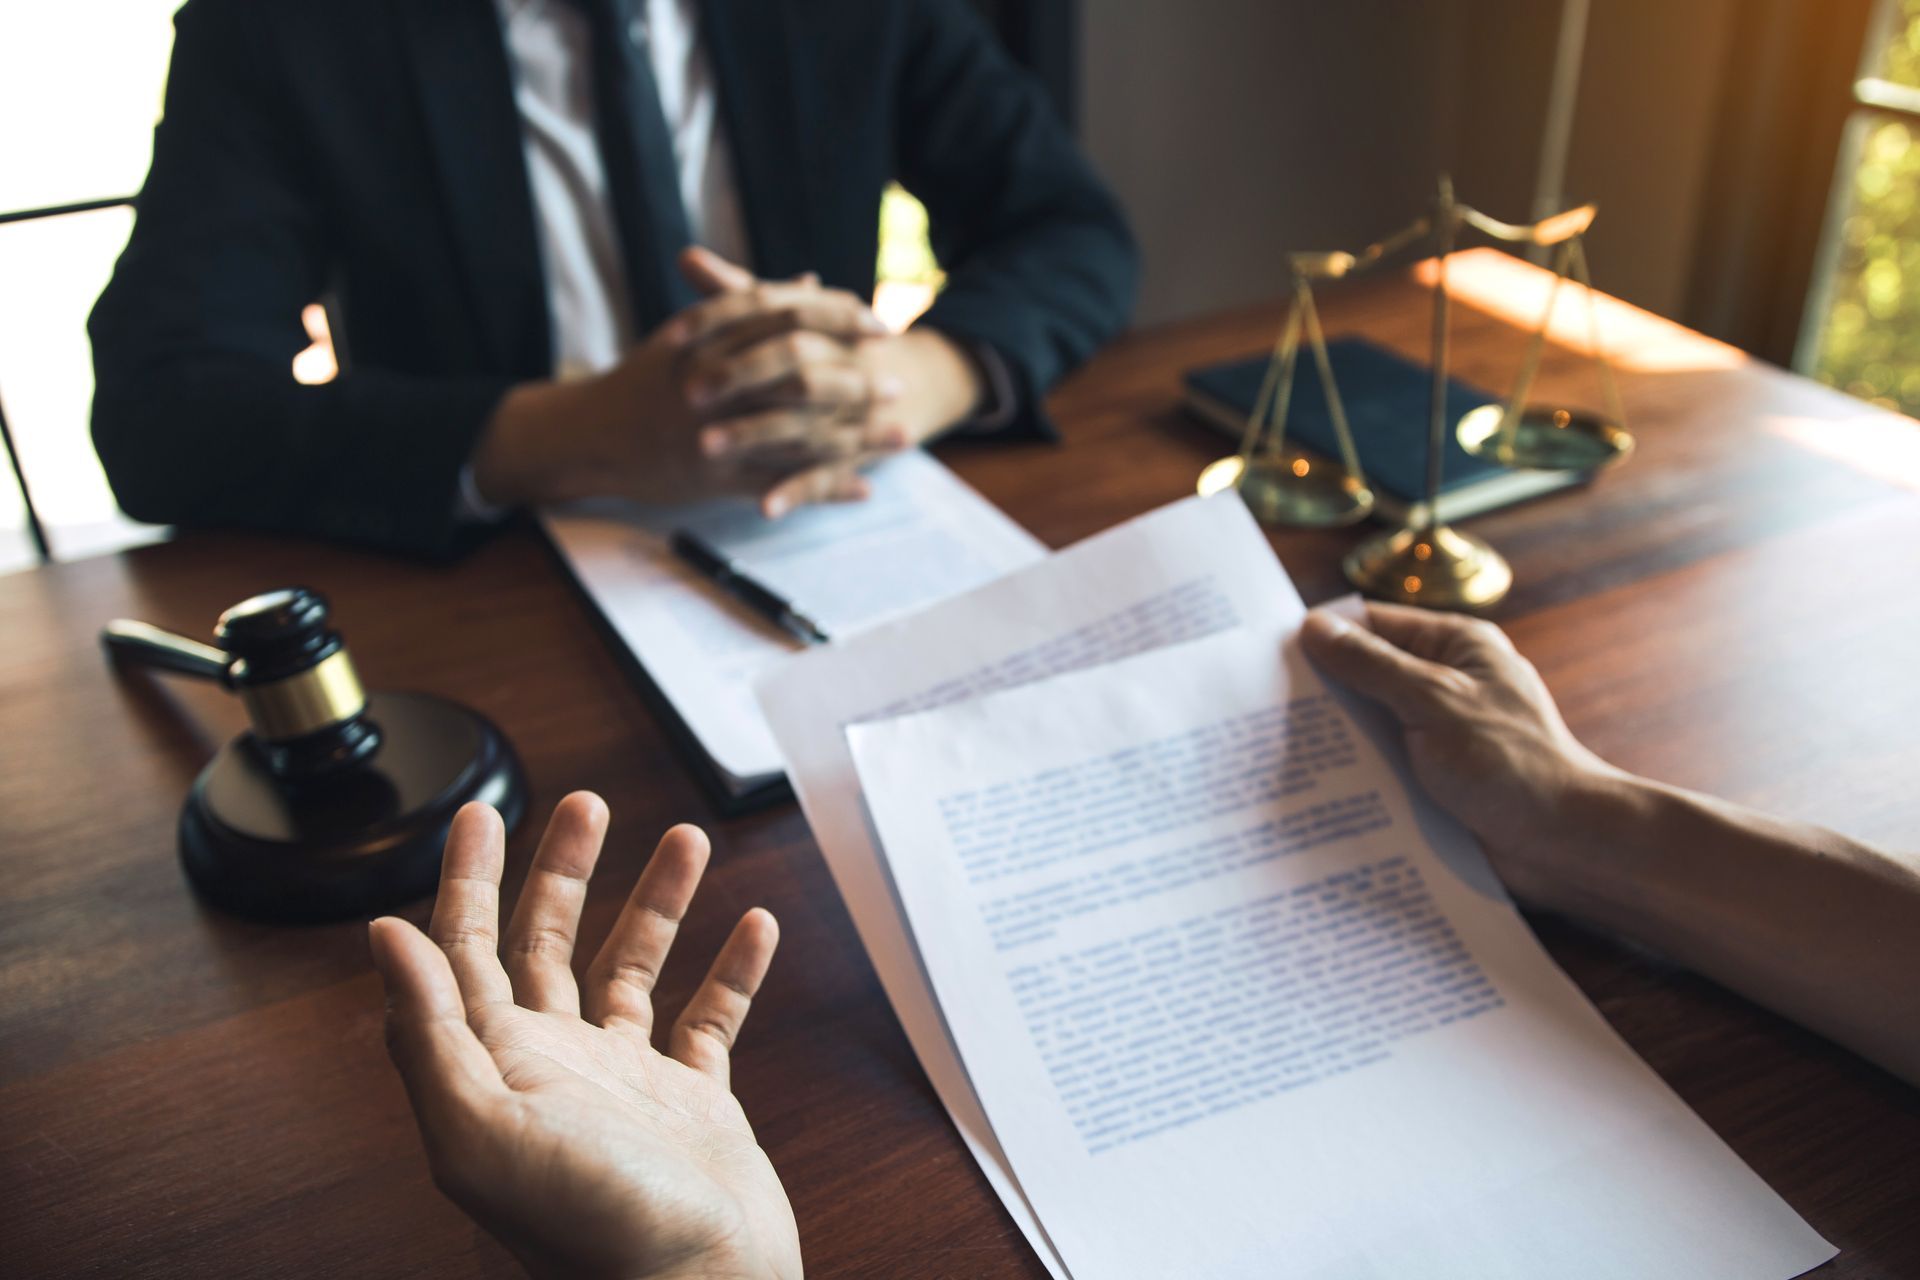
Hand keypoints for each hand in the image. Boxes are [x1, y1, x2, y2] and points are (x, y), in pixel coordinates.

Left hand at [370, 794, 799, 1279]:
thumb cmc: (593, 1236)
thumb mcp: (484, 1132)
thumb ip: (429, 1032)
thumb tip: (384, 935)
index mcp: (497, 1067)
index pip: (465, 951)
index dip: (467, 879)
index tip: (480, 812)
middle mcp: (556, 1068)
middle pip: (548, 944)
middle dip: (564, 869)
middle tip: (585, 805)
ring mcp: (627, 1087)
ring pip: (635, 969)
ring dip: (656, 901)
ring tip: (686, 838)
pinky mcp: (693, 1110)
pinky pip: (711, 1022)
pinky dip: (733, 970)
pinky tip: (753, 924)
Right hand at [474, 248, 983, 517]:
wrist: (589, 432)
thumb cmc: (647, 379)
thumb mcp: (697, 330)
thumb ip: (755, 302)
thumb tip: (815, 278)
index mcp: (713, 337)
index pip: (787, 316)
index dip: (839, 318)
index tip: (880, 323)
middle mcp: (716, 381)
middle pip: (800, 375)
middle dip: (856, 381)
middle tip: (899, 383)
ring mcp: (716, 431)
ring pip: (799, 433)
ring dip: (855, 437)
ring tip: (903, 437)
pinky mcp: (715, 477)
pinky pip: (780, 482)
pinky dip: (825, 487)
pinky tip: (865, 487)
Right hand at [1299, 604, 1621, 903]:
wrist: (1564, 843)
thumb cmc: (1512, 763)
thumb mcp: (1434, 701)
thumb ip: (1372, 665)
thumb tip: (1314, 627)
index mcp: (1456, 646)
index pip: (1374, 623)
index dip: (1324, 635)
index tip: (1268, 653)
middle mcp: (1445, 684)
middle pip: (1366, 674)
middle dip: (1320, 691)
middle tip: (1259, 707)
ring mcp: (1438, 733)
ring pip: (1369, 724)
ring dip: (1333, 738)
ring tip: (1272, 750)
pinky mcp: (1433, 778)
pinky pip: (1382, 765)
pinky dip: (1352, 773)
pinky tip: (1312, 787)